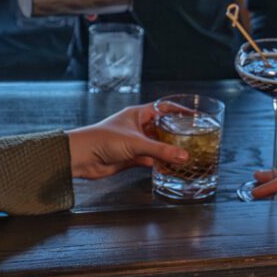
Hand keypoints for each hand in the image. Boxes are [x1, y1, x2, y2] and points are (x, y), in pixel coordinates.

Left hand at [67, 103, 186, 179]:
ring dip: (168, 150)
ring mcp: (133, 143)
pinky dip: (159, 164)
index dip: (179, 111)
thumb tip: (182, 156)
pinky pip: (149, 160)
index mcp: (137, 114)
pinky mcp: (130, 158)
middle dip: (176, 133)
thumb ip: (161, 151)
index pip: (163, 109)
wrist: (82, 157)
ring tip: (186, 154)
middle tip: (193, 138)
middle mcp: (136, 127)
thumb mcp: (136, 143)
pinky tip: (169, 168)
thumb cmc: (101, 139)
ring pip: (156, 145)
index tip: (194, 115)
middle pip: (162, 128)